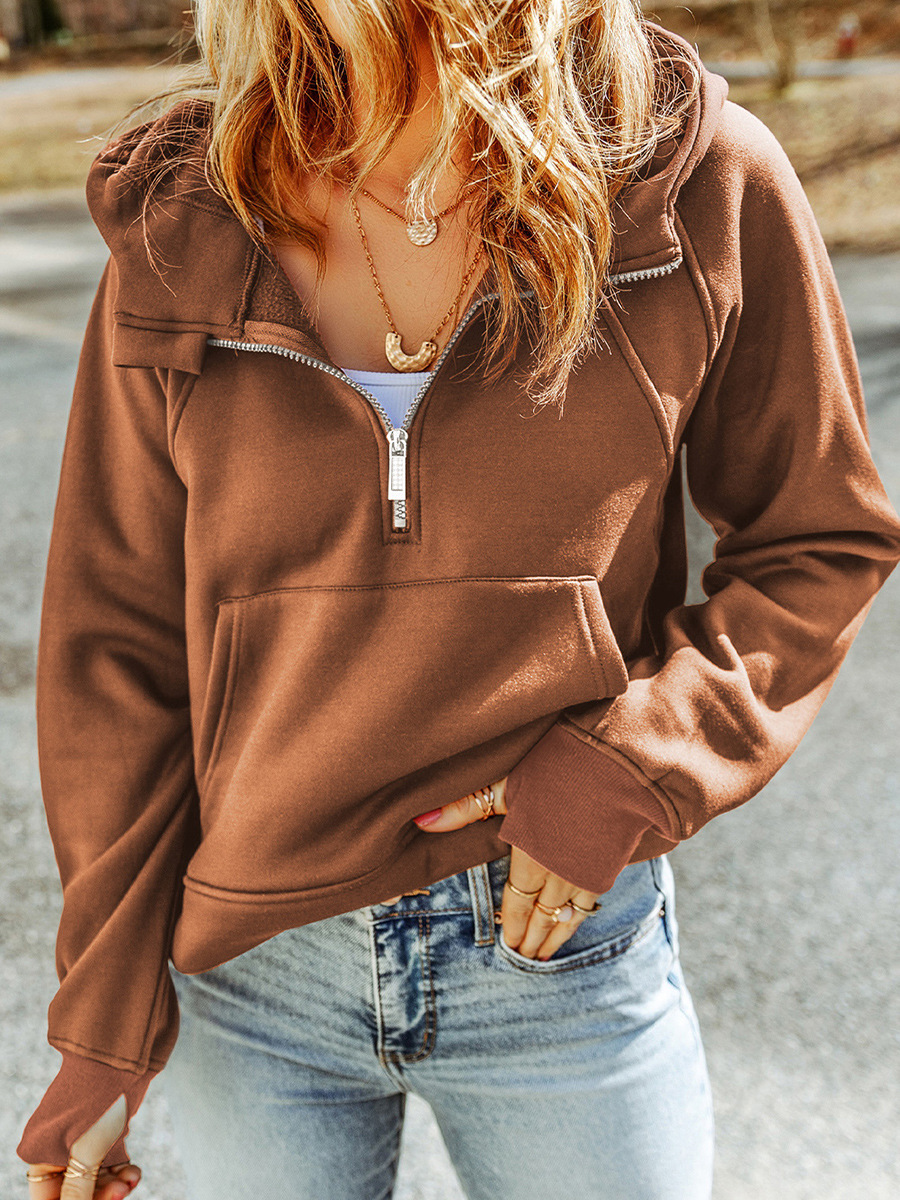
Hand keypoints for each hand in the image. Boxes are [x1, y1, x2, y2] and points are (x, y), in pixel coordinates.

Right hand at [26, 1095, 140, 1199]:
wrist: (121, 1059)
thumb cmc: (97, 1099)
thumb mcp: (86, 1150)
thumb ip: (78, 1188)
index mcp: (39, 1153)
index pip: (49, 1198)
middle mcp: (55, 1149)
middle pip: (73, 1189)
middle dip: (99, 1195)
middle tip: (121, 1193)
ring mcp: (78, 1140)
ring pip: (94, 1178)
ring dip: (113, 1184)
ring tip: (130, 1180)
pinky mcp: (100, 1132)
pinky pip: (107, 1164)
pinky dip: (120, 1170)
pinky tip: (133, 1172)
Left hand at [414, 778, 600, 959]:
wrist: (618, 760)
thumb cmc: (558, 765)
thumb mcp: (507, 781)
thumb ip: (467, 806)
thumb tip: (422, 821)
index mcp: (530, 852)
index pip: (517, 900)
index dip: (512, 923)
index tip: (508, 944)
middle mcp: (559, 869)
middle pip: (542, 913)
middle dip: (531, 937)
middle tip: (524, 956)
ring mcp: (588, 868)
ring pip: (568, 914)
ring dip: (556, 934)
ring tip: (546, 954)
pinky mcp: (612, 862)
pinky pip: (592, 900)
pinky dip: (581, 917)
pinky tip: (579, 921)